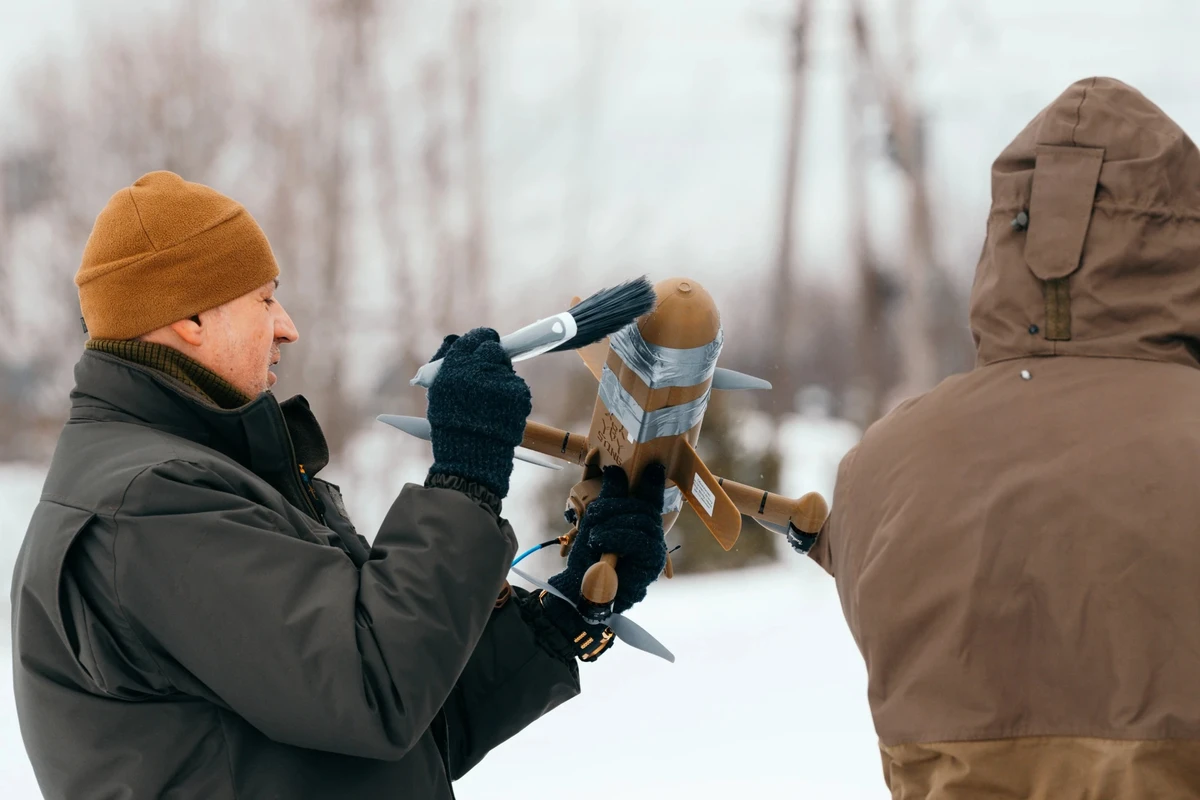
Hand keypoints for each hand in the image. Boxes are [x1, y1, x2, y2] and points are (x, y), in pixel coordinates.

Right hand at [425, 328, 531, 498]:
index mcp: (454, 365)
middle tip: (490, 370)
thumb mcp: (438, 393)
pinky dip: (512, 396)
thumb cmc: (450, 427)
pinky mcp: (517, 392)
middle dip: (493, 356)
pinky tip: (500, 412)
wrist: (470, 457)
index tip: (485, 342)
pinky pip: (517, 386)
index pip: (473, 339)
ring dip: (501, 379)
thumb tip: (457, 341)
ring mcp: (499, 379)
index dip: (480, 340)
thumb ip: (447, 365)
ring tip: (491, 403)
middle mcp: (477, 367)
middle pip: (493, 348)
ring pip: (506, 368)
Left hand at [542, 464, 667, 658]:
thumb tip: (612, 468)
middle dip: (615, 504)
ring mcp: (654, 550)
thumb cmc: (587, 559)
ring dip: (612, 522)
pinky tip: (601, 541)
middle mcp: (651, 535)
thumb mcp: (594, 520)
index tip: (653, 465)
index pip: (650, 498)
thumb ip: (607, 496)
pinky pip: (639, 539)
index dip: (652, 482)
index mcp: (638, 524)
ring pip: (640, 520)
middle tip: (594, 515)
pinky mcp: (651, 563)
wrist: (578, 592)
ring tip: (595, 536)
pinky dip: (617, 536)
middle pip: (642, 507)